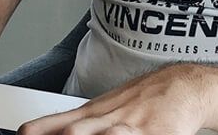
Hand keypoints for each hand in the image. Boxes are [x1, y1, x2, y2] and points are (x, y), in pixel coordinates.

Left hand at [17, 63, 217, 134]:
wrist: (180, 87)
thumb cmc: (139, 102)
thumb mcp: (101, 110)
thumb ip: (69, 123)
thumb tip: (39, 131)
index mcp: (89, 116)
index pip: (53, 126)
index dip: (36, 131)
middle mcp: (105, 121)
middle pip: (74, 131)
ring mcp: (129, 128)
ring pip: (106, 134)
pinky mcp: (153, 134)